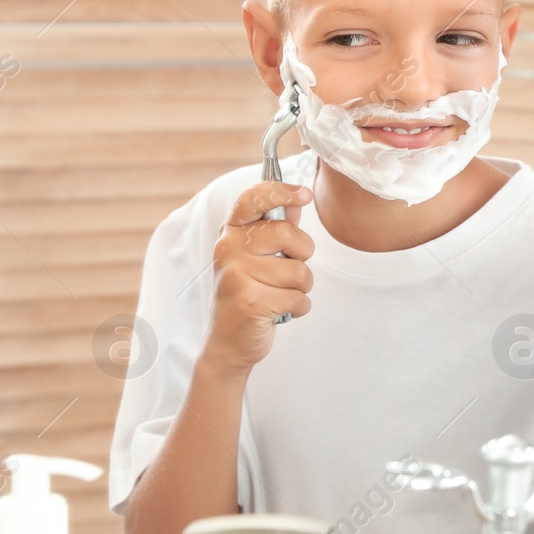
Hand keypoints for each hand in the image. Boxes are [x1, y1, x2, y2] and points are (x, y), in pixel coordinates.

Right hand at [206, 181, 315, 375]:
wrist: (228, 342)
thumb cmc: (250, 293)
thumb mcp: (259, 258)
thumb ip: (277, 228)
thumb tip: (297, 200)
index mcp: (231, 233)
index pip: (253, 199)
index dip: (282, 191)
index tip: (306, 194)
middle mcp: (228, 249)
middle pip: (289, 234)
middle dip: (303, 255)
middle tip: (287, 272)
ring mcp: (236, 275)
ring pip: (300, 271)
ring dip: (300, 288)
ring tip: (279, 295)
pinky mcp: (249, 301)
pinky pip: (300, 298)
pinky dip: (299, 308)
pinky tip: (279, 312)